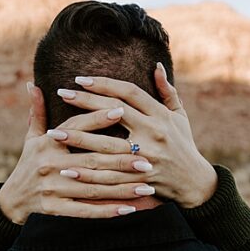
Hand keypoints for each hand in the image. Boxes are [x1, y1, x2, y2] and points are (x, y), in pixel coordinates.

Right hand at [0, 85, 157, 224]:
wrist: (12, 200)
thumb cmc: (28, 164)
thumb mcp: (31, 138)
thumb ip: (37, 113)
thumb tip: (32, 85)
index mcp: (47, 143)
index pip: (77, 127)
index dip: (98, 118)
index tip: (122, 110)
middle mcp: (49, 164)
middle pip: (92, 160)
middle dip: (122, 160)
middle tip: (147, 159)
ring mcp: (53, 188)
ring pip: (94, 188)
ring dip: (122, 188)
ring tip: (148, 185)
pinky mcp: (55, 209)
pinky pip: (86, 211)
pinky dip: (108, 211)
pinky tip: (129, 209)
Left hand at [54, 63, 218, 210]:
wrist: (196, 184)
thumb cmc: (185, 146)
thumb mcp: (180, 117)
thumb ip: (167, 91)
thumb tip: (156, 66)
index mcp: (160, 115)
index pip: (128, 93)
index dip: (104, 84)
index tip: (80, 79)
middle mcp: (154, 133)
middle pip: (113, 113)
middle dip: (85, 103)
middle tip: (61, 93)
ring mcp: (147, 157)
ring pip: (106, 146)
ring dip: (78, 140)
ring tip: (53, 133)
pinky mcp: (141, 179)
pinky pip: (110, 175)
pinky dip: (88, 172)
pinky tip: (69, 167)